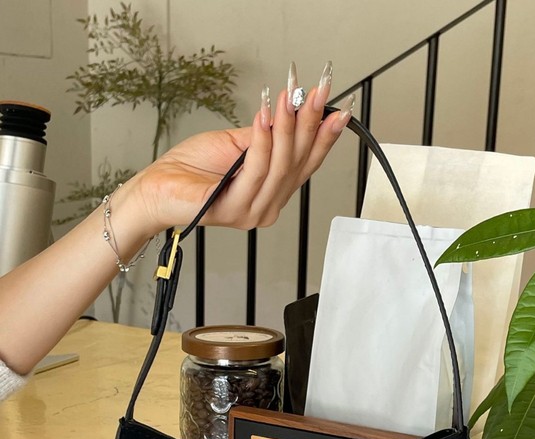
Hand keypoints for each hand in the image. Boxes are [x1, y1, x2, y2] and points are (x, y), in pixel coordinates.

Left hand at [131, 63, 353, 234]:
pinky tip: (263, 118)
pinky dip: (261, 141)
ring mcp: (252, 211)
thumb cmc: (191, 170)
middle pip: (298, 162)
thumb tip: (290, 111)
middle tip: (316, 92)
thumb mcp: (237, 144)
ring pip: (280, 166)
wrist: (158, 188)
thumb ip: (265, 136)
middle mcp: (267, 205)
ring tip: (287, 99)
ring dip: (286, 128)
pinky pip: (254, 171)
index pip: (306, 163)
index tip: (339, 109)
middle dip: (310, 124)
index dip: (325, 136)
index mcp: (272, 192)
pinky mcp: (233, 209)